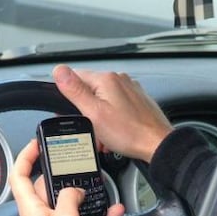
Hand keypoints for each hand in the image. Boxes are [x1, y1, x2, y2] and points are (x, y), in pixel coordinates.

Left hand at [9, 139, 124, 215]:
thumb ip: (70, 197)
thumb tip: (75, 190)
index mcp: (32, 206)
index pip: (19, 174)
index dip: (25, 156)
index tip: (36, 144)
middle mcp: (40, 212)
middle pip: (46, 184)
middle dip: (62, 175)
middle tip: (76, 166)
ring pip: (66, 200)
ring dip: (82, 194)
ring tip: (96, 187)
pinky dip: (94, 213)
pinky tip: (110, 210)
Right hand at [52, 64, 172, 162]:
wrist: (157, 144)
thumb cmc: (129, 132)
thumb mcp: (93, 113)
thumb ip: (75, 90)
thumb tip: (59, 71)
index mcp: (106, 80)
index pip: (75, 77)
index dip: (68, 95)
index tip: (69, 111)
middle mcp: (119, 80)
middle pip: (89, 90)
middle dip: (85, 110)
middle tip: (90, 126)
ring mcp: (129, 89)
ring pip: (102, 100)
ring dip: (98, 117)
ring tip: (103, 133)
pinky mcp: (136, 100)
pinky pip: (115, 106)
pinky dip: (110, 118)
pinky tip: (113, 132)